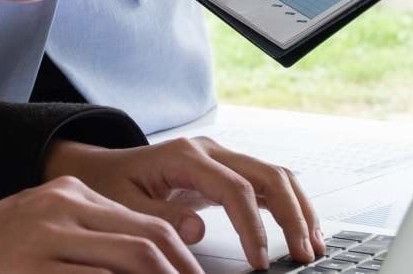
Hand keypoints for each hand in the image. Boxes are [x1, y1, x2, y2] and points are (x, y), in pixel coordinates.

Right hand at [0, 176, 202, 273]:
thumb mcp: (40, 232)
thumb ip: (87, 244)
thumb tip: (142, 263)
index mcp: (71, 194)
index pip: (146, 224)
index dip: (180, 260)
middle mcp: (64, 207)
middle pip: (149, 241)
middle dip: (182, 273)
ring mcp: (47, 235)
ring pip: (131, 259)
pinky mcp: (30, 265)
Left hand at [44, 137, 324, 269]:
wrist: (100, 169)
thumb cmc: (108, 186)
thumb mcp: (123, 205)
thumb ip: (160, 217)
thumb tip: (197, 231)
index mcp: (184, 157)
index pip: (234, 190)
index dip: (252, 228)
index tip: (259, 263)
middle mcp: (210, 151)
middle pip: (267, 175)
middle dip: (291, 217)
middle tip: (303, 256)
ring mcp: (221, 157)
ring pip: (276, 175)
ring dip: (300, 210)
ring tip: (313, 247)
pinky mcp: (227, 170)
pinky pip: (268, 182)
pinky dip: (290, 205)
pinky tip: (302, 231)